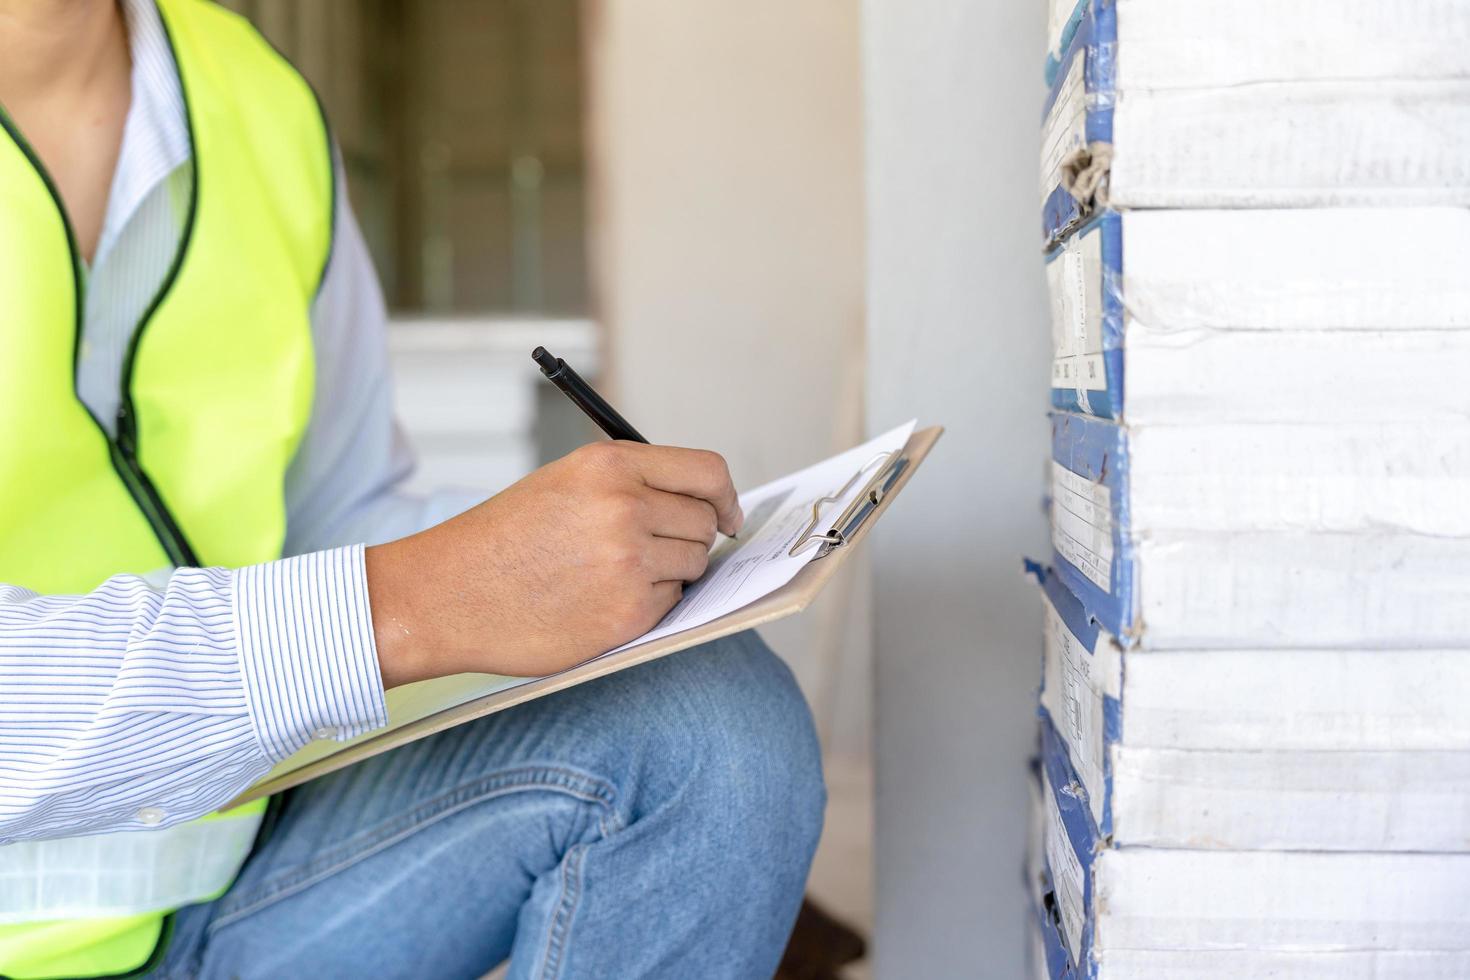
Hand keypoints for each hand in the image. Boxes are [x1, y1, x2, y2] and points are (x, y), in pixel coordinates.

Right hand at [365, 442, 743, 686]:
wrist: (444, 593)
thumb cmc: (504, 539)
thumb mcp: (565, 483)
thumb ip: (632, 484)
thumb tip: (705, 507)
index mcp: (610, 465)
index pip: (707, 472)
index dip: (725, 496)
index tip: (729, 514)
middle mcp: (625, 507)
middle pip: (705, 523)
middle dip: (690, 538)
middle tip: (652, 551)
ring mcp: (628, 562)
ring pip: (692, 566)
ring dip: (668, 573)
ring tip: (611, 576)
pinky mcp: (625, 615)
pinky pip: (669, 605)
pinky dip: (647, 606)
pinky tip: (600, 602)